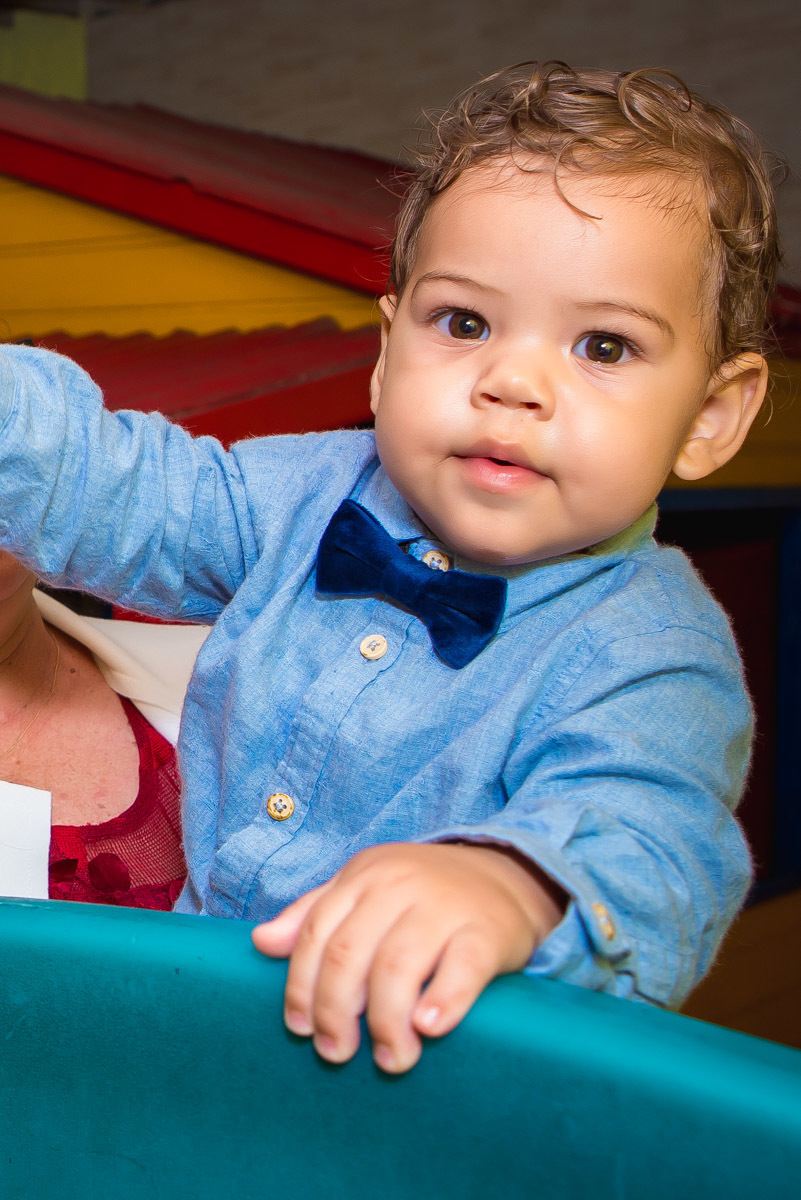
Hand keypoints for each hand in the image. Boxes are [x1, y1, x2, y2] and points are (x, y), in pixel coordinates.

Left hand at [251, 841, 564, 1073]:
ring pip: (397, 966)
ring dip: (385, 1023)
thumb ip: (314, 912)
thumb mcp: (366, 887)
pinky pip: (461, 967)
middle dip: (334, 1012)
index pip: (316, 932)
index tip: (300, 1030)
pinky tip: (428, 1028)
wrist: (508, 875)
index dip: (301, 987)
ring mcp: (444, 906)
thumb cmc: (425, 893)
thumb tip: (261, 942)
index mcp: (364, 875)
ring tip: (389, 1059)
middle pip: (349, 954)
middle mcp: (400, 885)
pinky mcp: (486, 930)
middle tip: (336, 1054)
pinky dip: (442, 1000)